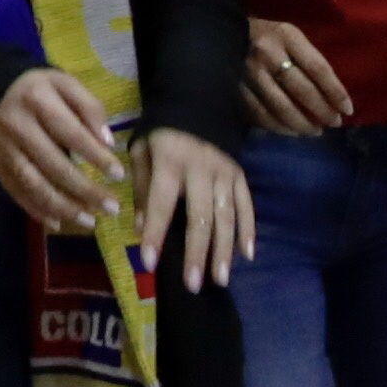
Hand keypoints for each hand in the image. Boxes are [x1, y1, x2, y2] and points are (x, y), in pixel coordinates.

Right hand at [0, 66, 115, 232]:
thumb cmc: (43, 91)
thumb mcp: (67, 84)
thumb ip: (90, 108)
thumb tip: (108, 143)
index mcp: (36, 99)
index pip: (71, 133)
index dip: (96, 156)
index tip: (119, 175)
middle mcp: (14, 124)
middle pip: (53, 164)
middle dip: (85, 190)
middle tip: (112, 207)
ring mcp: (1, 147)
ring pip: (33, 184)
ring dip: (64, 208)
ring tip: (90, 221)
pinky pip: (17, 193)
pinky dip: (39, 211)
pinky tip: (60, 222)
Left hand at [137, 125, 250, 290]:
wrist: (197, 102)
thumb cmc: (161, 133)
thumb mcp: (140, 150)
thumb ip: (140, 187)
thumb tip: (138, 227)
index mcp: (170, 162)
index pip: (160, 203)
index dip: (154, 233)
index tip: (148, 263)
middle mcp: (200, 170)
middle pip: (200, 217)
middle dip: (196, 253)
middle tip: (193, 284)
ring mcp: (224, 174)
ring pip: (226, 217)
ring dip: (223, 250)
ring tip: (219, 279)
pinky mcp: (240, 176)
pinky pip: (247, 207)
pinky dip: (248, 232)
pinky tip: (246, 256)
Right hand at [241, 13, 353, 135]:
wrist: (221, 32)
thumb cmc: (266, 37)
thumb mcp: (289, 37)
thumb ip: (308, 60)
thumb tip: (333, 97)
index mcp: (286, 35)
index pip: (318, 68)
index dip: (335, 92)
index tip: (348, 110)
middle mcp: (267, 53)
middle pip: (301, 90)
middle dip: (322, 111)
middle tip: (333, 123)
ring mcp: (249, 72)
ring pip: (281, 107)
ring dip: (303, 125)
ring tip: (315, 131)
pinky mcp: (235, 88)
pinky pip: (261, 115)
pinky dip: (280, 127)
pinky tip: (291, 131)